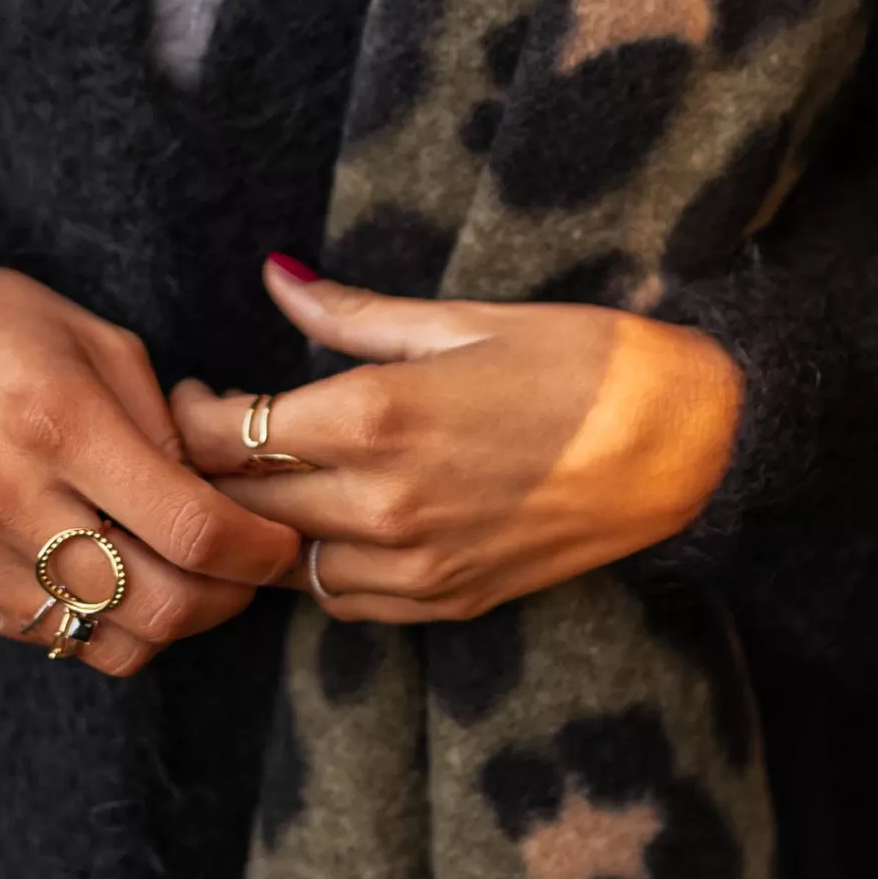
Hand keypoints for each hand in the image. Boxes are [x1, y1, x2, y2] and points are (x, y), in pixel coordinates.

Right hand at [0, 268, 299, 673]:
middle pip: (157, 607)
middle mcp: (5, 496)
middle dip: (225, 599)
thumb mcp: (108, 345)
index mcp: (60, 422)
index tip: (280, 544)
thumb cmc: (10, 327)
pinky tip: (106, 570)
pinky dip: (96, 620)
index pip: (191, 530)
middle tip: (242, 570)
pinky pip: (47, 636)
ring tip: (180, 574)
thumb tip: (227, 509)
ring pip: (105, 641)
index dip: (257, 552)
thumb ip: (171, 433)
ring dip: (164, 621)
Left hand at [170, 261, 742, 623]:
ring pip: (287, 564)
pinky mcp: (453, 600)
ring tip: (268, 485)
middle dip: (209, 472)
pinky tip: (332, 528)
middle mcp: (383, 503)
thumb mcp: (462, 318)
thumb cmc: (582, 359)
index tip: (189, 393)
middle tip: (206, 438)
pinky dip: (323, 570)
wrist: (688, 441)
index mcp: (376, 416)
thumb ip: (352, 312)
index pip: (229, 434)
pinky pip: (348, 603)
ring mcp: (418, 564)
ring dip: (265, 527)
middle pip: (244, 504)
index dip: (190, 415)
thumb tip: (276, 275)